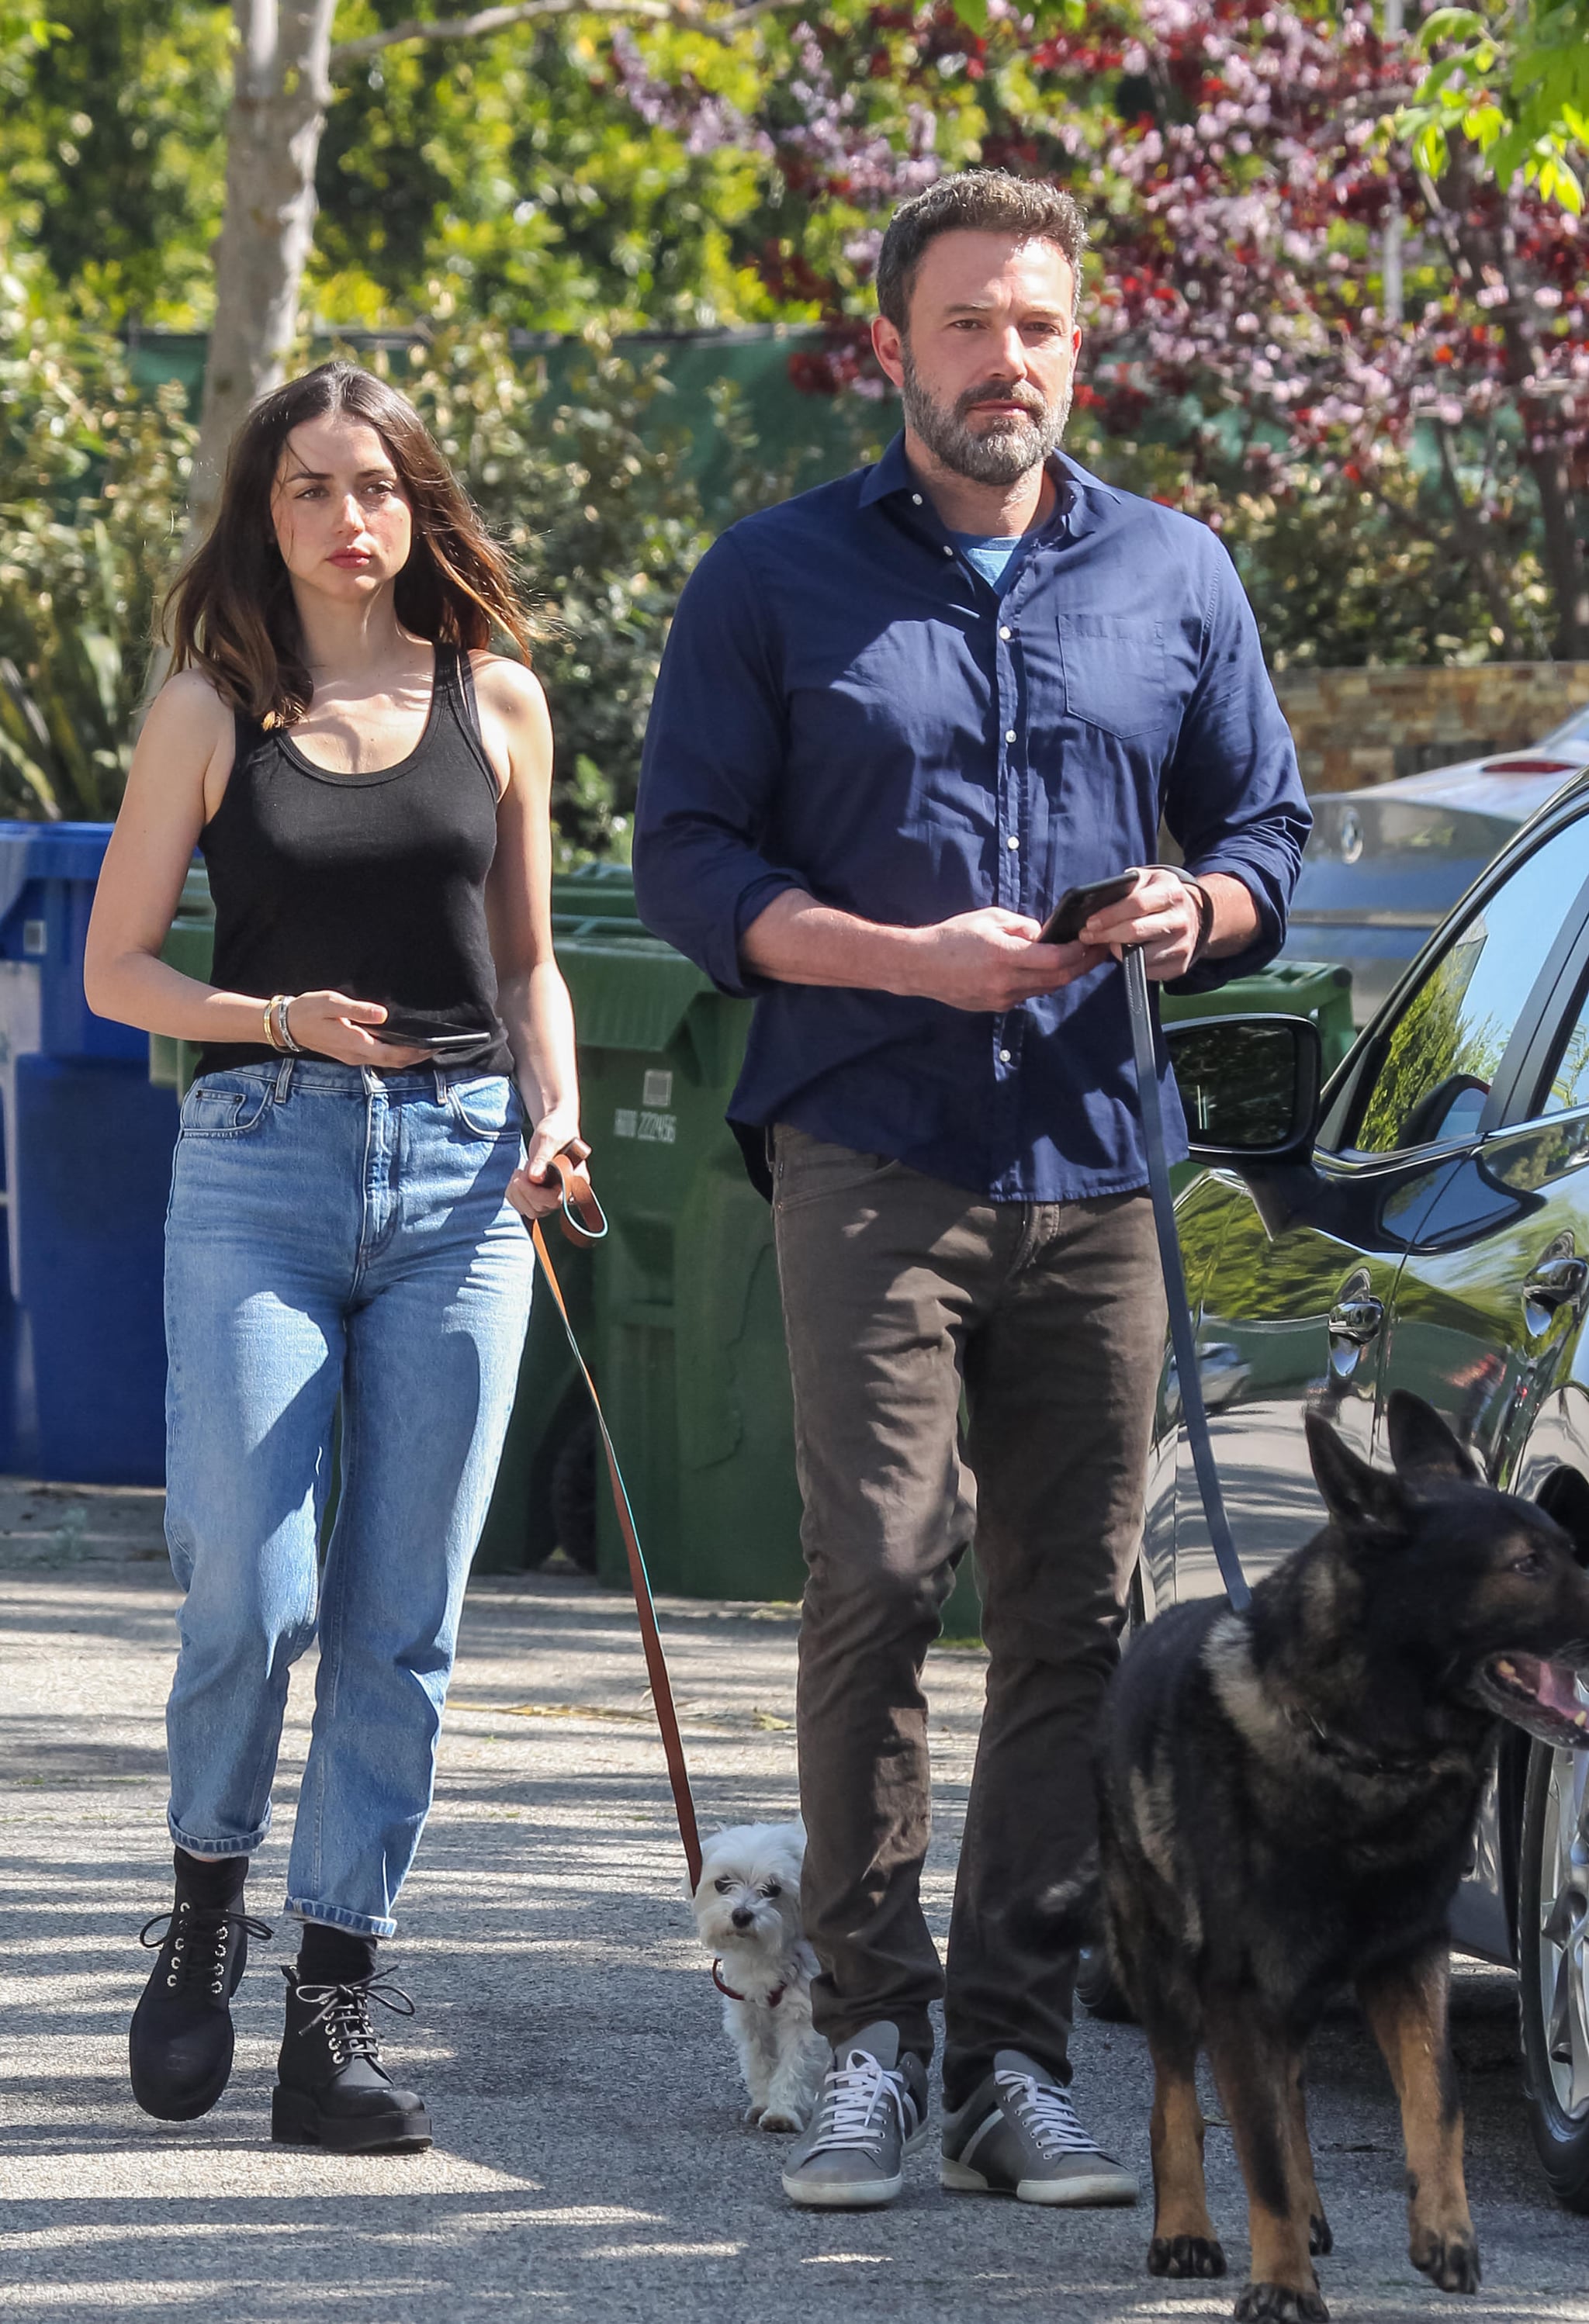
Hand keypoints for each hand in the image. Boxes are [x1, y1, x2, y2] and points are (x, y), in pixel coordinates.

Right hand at [281, 991, 433, 1067]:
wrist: (285, 1025)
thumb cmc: (308, 1011)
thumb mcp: (333, 1003)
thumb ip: (359, 1010)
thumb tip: (382, 1014)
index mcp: (357, 1044)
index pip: (394, 1055)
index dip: (417, 1053)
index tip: (434, 1046)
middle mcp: (357, 1056)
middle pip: (395, 1062)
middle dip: (417, 1056)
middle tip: (438, 1046)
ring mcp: (353, 1057)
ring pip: (387, 1062)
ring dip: (407, 1057)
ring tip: (425, 1046)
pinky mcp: (349, 1054)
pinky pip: (378, 1058)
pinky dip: (394, 1054)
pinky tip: (400, 1044)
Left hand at [508, 1109, 589, 1222]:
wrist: (555, 1125)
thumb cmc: (556, 1128)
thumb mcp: (548, 1138)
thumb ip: (542, 1157)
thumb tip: (535, 1178)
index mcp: (576, 1180)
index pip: (556, 1199)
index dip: (535, 1193)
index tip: (522, 1177)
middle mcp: (567, 1192)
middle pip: (542, 1208)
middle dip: (524, 1192)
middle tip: (518, 1172)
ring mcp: (554, 1195)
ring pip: (532, 1211)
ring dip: (517, 1195)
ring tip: (517, 1173)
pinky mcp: (542, 1195)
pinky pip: (525, 1206)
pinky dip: (515, 1196)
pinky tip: (516, 1178)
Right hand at [906, 907, 1105, 1011]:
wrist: (920, 966)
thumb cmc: (952, 937)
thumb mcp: (989, 919)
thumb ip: (1021, 926)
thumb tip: (1044, 935)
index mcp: (1005, 956)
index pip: (1056, 959)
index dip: (1079, 952)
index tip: (1090, 942)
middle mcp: (1006, 982)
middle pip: (1058, 979)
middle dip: (1082, 966)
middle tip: (1098, 952)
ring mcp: (1001, 998)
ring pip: (1045, 989)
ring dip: (1062, 975)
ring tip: (1075, 959)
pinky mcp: (996, 1007)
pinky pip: (1027, 995)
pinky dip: (1039, 982)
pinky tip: (1042, 969)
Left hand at [1078, 869, 1202, 981]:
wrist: (1191, 914)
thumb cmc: (1158, 896)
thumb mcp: (1146, 880)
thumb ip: (1126, 886)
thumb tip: (1095, 901)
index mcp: (1171, 892)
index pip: (1137, 904)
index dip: (1110, 915)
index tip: (1090, 922)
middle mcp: (1180, 919)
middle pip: (1135, 931)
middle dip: (1106, 935)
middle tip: (1087, 935)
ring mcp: (1183, 944)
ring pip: (1140, 954)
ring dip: (1117, 951)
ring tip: (1108, 942)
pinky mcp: (1179, 965)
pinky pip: (1147, 970)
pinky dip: (1132, 963)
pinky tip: (1126, 952)